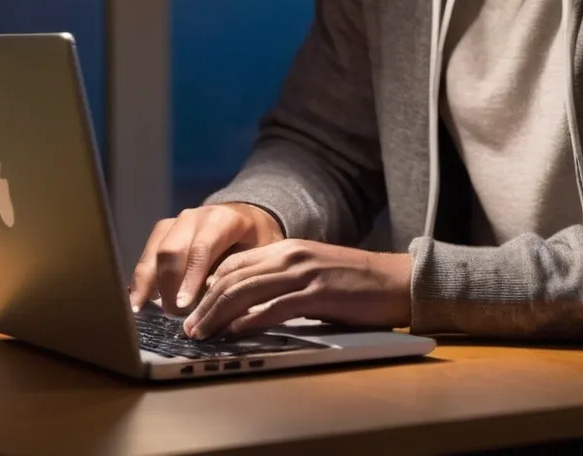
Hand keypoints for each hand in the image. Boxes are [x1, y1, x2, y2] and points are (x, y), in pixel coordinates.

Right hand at [130, 203, 284, 315]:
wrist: (248, 218)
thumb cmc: (256, 241)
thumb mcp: (259, 255)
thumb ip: (239, 274)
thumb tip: (216, 305)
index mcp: (224, 219)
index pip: (202, 248)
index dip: (190, 277)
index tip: (183, 306)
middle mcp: (196, 216)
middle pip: (173, 250)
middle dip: (169, 286)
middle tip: (173, 317)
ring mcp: (177, 221)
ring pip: (155, 251)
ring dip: (148, 283)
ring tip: (143, 311)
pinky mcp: (164, 231)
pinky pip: (147, 253)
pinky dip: (140, 278)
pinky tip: (137, 301)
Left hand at [181, 240, 411, 338]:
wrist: (394, 280)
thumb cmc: (353, 283)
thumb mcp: (311, 273)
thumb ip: (280, 281)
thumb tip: (245, 305)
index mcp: (287, 248)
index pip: (235, 263)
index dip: (207, 286)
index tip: (192, 309)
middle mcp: (291, 255)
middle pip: (234, 276)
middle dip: (205, 303)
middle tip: (188, 327)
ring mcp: (304, 273)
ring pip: (248, 290)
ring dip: (219, 314)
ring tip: (202, 333)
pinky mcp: (319, 293)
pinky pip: (276, 305)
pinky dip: (251, 319)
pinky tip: (236, 331)